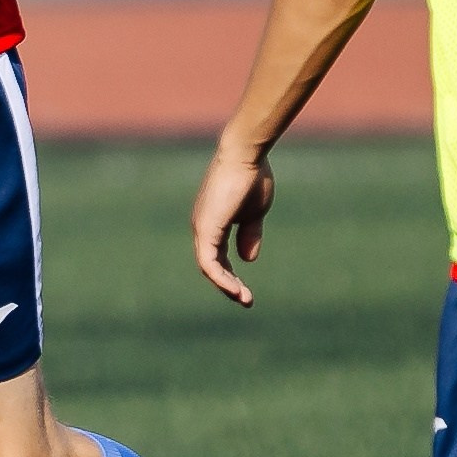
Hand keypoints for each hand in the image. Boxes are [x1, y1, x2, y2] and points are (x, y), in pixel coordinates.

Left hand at [192, 147, 274, 306]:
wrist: (246, 156)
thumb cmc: (252, 177)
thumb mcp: (254, 213)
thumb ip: (250, 235)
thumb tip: (248, 259)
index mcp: (213, 222)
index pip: (217, 256)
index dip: (231, 274)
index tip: (246, 290)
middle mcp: (203, 226)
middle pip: (211, 265)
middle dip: (229, 284)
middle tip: (246, 300)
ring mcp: (202, 227)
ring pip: (209, 267)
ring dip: (227, 286)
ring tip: (244, 299)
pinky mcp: (206, 229)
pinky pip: (209, 262)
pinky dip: (222, 278)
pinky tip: (236, 289)